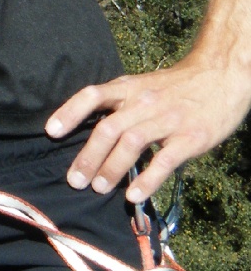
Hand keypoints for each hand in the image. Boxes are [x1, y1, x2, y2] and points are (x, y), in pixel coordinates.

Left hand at [45, 50, 250, 201]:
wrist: (220, 76)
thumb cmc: (176, 87)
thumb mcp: (143, 85)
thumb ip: (121, 105)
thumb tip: (92, 135)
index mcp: (129, 87)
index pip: (93, 95)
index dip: (70, 111)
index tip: (51, 131)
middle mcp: (144, 101)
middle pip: (108, 128)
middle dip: (88, 156)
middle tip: (74, 180)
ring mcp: (168, 119)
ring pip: (131, 143)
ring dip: (111, 168)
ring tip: (98, 188)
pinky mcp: (191, 137)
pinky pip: (165, 160)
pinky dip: (147, 179)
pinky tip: (133, 194)